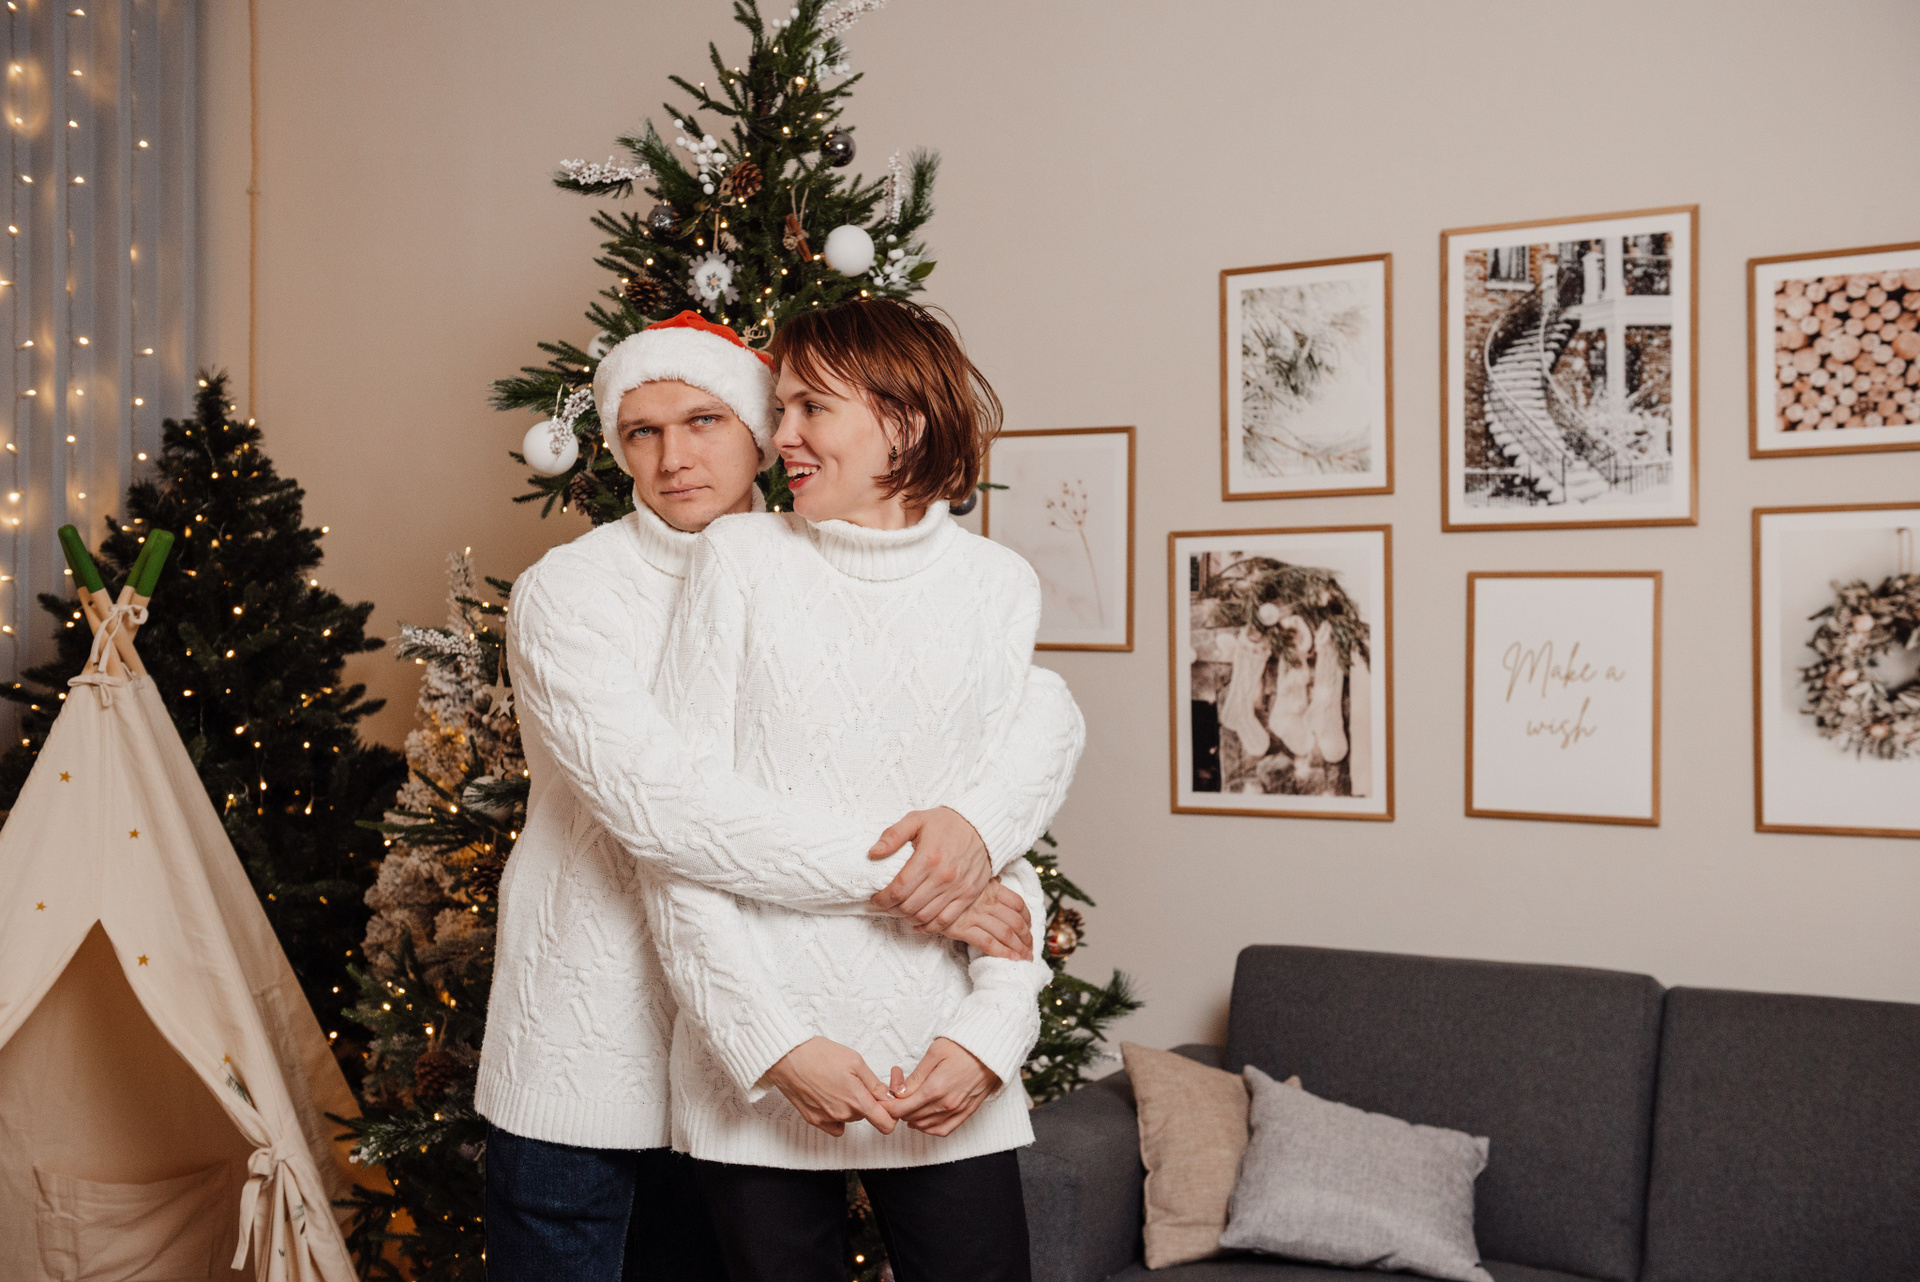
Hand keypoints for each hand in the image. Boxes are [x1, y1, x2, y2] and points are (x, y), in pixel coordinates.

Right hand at [761, 1037, 895, 1136]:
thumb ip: (874, 1083)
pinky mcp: (813, 1120)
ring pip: (850, 1118)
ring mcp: (827, 1119)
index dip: (890, 1114)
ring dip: (850, 1106)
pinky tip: (830, 1098)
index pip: (885, 1124)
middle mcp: (843, 1114)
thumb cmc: (819, 1054)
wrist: (787, 1057)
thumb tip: (887, 1096)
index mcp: (857, 1100)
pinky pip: (834, 1125)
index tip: (886, 1103)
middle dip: (866, 1102)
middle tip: (855, 1081)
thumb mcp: (855, 1061)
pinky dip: (836, 1116)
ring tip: (838, 1083)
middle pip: (866, 1116)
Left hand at [868, 807, 991, 932]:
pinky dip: (928, 927)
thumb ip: (892, 835)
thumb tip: (873, 853)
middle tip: (885, 905)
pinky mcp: (968, 895)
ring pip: (925, 916)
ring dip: (907, 919)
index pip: (899, 889)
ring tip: (899, 912)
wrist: (981, 826)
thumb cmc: (946, 823)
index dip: (882, 899)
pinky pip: (946, 921)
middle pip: (909, 906)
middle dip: (892, 909)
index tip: (875, 899)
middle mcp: (943, 877)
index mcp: (928, 858)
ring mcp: (957, 888)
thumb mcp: (916, 819)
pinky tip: (918, 924)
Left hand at [883, 1038, 1000, 1136]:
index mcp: (936, 1088)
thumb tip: (899, 1093)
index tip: (882, 1101)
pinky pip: (944, 1129)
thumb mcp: (935, 1052)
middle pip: (912, 1117)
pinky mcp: (968, 1111)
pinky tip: (923, 1121)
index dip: (888, 1106)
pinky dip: (930, 1129)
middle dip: (898, 1110)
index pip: (903, 1107)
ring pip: (926, 1126)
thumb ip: (916, 1076)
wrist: (994, 1048)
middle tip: (894, 1097)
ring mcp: (958, 1110)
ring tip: (906, 1106)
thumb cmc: (964, 1046)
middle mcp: (947, 1104)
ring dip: (912, 1120)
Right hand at [935, 881, 1032, 961]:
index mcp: (990, 888)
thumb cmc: (945, 884)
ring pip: (1006, 933)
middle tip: (1030, 950)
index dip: (1027, 919)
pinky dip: (1003, 953)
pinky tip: (1011, 960)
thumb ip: (985, 881)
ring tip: (1025, 959)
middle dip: (1026, 938)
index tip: (1030, 929)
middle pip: (1015, 921)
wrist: (919, 890)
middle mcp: (985, 901)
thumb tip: (999, 881)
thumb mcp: (969, 877)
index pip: (1017, 903)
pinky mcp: (961, 928)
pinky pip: (988, 942)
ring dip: (1019, 948)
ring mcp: (974, 915)